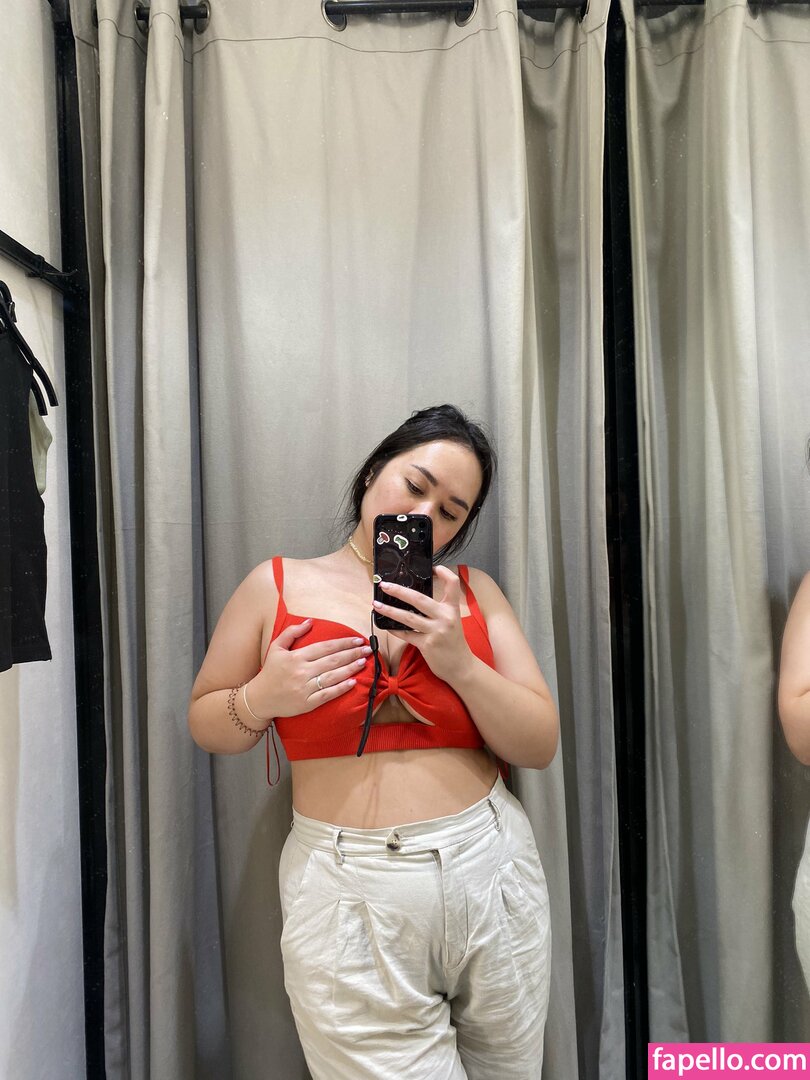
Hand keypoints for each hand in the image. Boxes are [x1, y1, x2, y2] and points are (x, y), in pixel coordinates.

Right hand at [247, 622, 371, 719]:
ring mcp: (305, 688)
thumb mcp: (276, 648)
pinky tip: (352, 682)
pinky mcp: (307, 703)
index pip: (325, 647)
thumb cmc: (269, 672)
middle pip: (333, 660)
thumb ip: (292, 633)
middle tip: (368, 649)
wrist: (259, 699)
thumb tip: (310, 621)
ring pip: (333, 677)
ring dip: (350, 668)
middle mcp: (302, 672)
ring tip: (364, 662)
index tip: (357, 640)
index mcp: (296, 657)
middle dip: (353, 654)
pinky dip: (340, 689)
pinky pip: (327, 695)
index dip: (343, 643)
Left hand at [372, 565, 472, 682]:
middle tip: (384, 585)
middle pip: (419, 599)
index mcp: (453, 609)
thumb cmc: (455, 642)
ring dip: (389, 610)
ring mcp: (436, 632)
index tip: (433, 567)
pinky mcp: (427, 645)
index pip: (453, 584)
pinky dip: (395, 629)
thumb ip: (438, 610)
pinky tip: (385, 625)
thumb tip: (414, 598)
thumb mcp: (452, 621)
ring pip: (408, 618)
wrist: (462, 666)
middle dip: (398, 591)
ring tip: (376, 604)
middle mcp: (445, 618)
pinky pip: (406, 635)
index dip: (444, 573)